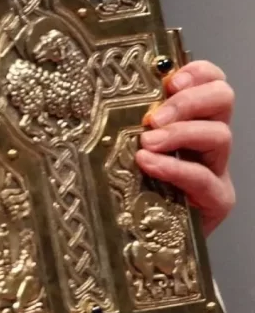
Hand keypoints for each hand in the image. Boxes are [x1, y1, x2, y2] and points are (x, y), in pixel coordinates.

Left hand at [137, 60, 234, 235]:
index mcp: (189, 117)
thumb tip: (89, 94)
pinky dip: (176, 168)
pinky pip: (204, 177)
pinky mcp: (216, 199)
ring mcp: (215, 169)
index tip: (167, 79)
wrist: (145, 240)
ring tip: (148, 143)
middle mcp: (207, 139)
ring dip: (181, 133)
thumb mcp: (123, 145)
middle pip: (222, 98)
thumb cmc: (128, 186)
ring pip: (220, 134)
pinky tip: (149, 164)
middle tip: (154, 117)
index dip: (195, 72)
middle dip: (188, 100)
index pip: (209, 80)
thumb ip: (122, 121)